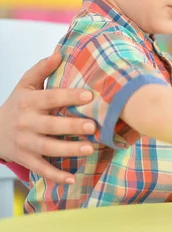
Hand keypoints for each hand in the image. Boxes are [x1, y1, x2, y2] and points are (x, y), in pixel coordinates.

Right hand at [0, 52, 95, 183]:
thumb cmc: (18, 105)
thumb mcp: (25, 85)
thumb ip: (41, 70)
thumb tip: (60, 53)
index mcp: (29, 102)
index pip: (50, 98)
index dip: (69, 96)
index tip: (90, 96)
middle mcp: (26, 123)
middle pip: (51, 125)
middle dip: (72, 126)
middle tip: (93, 126)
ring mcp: (25, 143)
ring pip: (48, 148)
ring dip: (69, 150)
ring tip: (90, 149)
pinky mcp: (25, 159)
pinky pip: (41, 168)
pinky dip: (55, 175)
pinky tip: (71, 179)